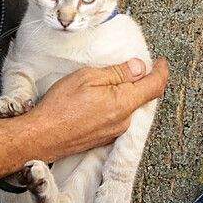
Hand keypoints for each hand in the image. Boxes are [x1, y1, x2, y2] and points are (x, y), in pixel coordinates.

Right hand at [27, 58, 168, 161]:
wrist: (41, 137)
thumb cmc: (59, 107)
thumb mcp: (88, 77)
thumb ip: (118, 73)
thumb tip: (140, 67)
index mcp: (123, 103)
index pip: (155, 86)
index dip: (161, 71)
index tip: (161, 62)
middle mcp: (123, 121)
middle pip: (142, 97)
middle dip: (139, 81)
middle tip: (127, 67)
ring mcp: (115, 132)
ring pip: (129, 107)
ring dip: (124, 94)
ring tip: (105, 83)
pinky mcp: (105, 139)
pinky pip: (118, 118)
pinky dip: (115, 105)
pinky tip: (98, 100)